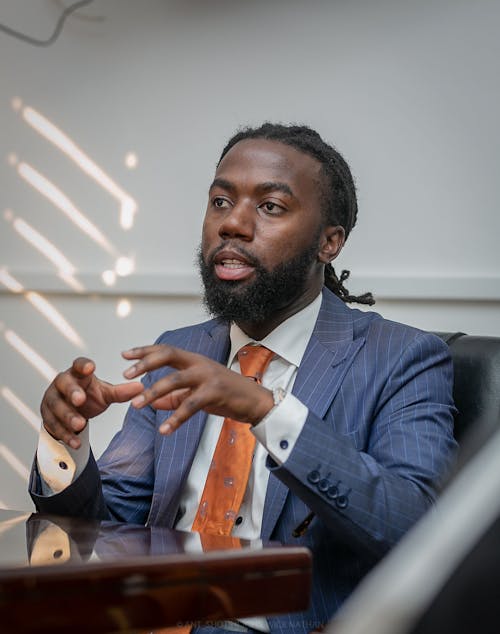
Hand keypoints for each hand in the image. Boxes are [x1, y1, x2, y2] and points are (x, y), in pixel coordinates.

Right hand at [40, 357, 142, 448]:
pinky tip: (75, 442)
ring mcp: (52, 399)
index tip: (90, 367)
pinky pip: (54, 426)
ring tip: (80, 424)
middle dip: (72, 392)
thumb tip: (141, 388)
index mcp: (77, 374)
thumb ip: (121, 392)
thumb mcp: (105, 394)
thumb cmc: (88, 397)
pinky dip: (65, 434)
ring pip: (57, 407)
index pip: (78, 365)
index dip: (83, 365)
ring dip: (68, 416)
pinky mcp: (47, 416)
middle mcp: (62, 384)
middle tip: (80, 399)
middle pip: (64, 384)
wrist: (71, 413)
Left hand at [122, 344, 273, 434]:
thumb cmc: (228, 394)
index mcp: (195, 360)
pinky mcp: (216, 392)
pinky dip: (176, 418)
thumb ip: (175, 397)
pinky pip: (190, 405)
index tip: (125, 354)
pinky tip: (164, 429)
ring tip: (137, 405)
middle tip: (127, 375)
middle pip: (168, 355)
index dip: (145, 351)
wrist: (255, 402)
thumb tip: (153, 402)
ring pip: (175, 380)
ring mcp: (208, 376)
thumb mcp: (198, 393)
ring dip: (154, 392)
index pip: (166, 350)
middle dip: (145, 364)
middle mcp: (200, 363)